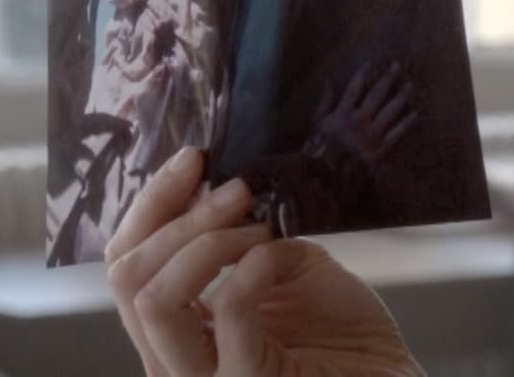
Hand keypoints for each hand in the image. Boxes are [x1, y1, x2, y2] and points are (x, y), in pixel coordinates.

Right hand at [106, 146, 421, 376]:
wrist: (388, 375)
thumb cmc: (340, 330)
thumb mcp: (281, 264)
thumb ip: (240, 236)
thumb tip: (208, 183)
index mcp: (173, 330)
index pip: (124, 263)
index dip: (152, 204)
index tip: (193, 159)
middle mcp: (171, 360)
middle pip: (128, 276)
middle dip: (177, 215)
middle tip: (236, 186)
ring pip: (155, 297)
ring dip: (205, 240)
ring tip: (256, 223)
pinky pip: (229, 307)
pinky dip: (251, 265)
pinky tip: (276, 252)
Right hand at [314, 61, 417, 171]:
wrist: (330, 176)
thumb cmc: (321, 148)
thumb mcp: (317, 123)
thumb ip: (324, 101)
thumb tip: (329, 80)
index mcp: (343, 114)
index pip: (354, 89)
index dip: (363, 74)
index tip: (371, 63)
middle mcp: (360, 120)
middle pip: (376, 95)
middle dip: (387, 78)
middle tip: (397, 65)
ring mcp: (373, 134)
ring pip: (391, 111)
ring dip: (402, 96)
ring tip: (410, 85)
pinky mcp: (382, 148)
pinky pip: (398, 133)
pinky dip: (407, 123)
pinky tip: (416, 114)